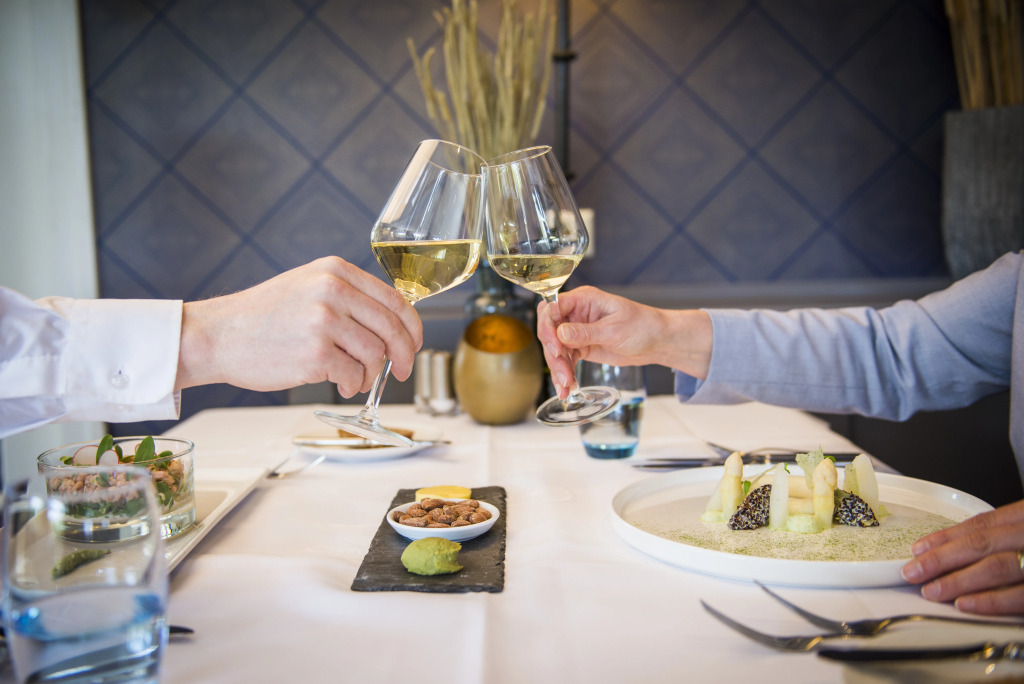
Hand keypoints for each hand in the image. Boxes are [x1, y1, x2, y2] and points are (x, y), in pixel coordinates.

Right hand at [176, 256, 421, 397]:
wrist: (218, 335)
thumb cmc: (263, 317)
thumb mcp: (307, 286)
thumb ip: (348, 297)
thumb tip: (392, 324)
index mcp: (335, 271)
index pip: (395, 300)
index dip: (412, 327)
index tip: (413, 344)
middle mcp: (333, 291)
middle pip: (392, 328)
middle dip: (403, 356)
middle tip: (401, 371)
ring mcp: (324, 321)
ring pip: (375, 354)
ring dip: (370, 374)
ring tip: (354, 379)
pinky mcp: (316, 353)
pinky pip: (354, 375)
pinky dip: (353, 385)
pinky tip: (340, 384)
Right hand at [536, 286, 712, 398]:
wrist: (657, 342)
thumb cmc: (642, 326)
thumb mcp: (614, 330)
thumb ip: (585, 332)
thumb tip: (560, 333)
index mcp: (583, 300)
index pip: (552, 308)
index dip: (548, 327)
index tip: (556, 348)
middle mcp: (576, 314)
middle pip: (550, 331)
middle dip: (553, 354)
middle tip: (563, 374)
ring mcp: (577, 331)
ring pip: (555, 349)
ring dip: (558, 369)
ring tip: (566, 387)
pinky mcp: (581, 347)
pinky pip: (566, 360)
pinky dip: (565, 374)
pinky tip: (568, 388)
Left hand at [901, 499, 1023, 614]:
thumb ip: (1002, 537)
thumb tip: (957, 549)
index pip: (981, 524)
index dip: (945, 537)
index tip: (917, 548)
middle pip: (980, 544)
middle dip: (941, 558)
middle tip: (912, 572)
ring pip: (995, 567)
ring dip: (957, 580)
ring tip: (930, 591)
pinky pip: (1019, 596)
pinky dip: (989, 600)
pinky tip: (963, 604)